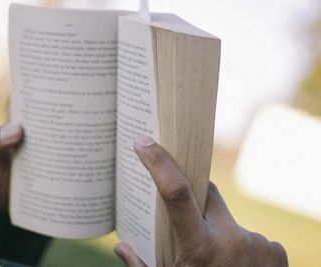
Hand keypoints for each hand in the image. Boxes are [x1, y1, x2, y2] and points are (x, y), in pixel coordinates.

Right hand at [114, 135, 287, 266]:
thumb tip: (121, 246)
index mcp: (198, 249)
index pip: (176, 192)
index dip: (158, 162)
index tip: (143, 141)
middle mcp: (231, 241)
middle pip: (207, 194)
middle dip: (195, 199)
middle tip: (189, 222)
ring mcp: (258, 244)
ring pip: (228, 220)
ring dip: (219, 231)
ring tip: (217, 261)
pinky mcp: (276, 251)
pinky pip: (250, 236)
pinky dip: (240, 246)